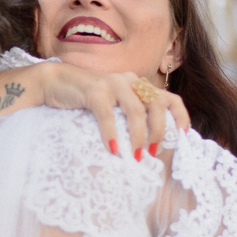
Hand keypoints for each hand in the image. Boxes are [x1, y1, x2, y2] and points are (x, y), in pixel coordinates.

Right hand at [39, 63, 189, 158]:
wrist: (53, 82)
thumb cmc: (84, 98)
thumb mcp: (112, 104)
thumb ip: (128, 114)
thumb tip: (147, 142)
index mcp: (137, 84)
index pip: (169, 97)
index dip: (180, 116)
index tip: (183, 137)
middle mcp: (129, 81)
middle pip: (156, 105)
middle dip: (159, 131)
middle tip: (153, 152)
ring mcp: (112, 83)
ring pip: (136, 111)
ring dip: (139, 136)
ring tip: (137, 155)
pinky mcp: (94, 90)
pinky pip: (108, 114)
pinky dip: (112, 133)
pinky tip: (113, 149)